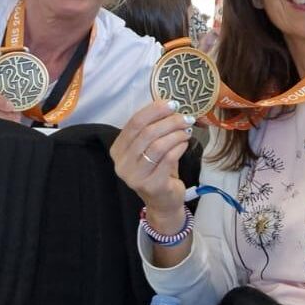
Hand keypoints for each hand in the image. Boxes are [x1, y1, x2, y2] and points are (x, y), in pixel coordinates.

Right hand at [110, 99, 192, 229]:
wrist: (163, 201)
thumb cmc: (158, 169)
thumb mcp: (150, 147)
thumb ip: (154, 129)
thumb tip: (171, 106)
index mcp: (117, 150)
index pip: (134, 123)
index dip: (154, 110)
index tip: (172, 103)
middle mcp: (121, 164)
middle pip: (147, 133)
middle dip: (169, 121)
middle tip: (186, 117)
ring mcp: (134, 176)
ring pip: (158, 145)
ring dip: (176, 134)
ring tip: (187, 130)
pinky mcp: (151, 185)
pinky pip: (168, 159)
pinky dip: (179, 147)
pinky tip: (185, 144)